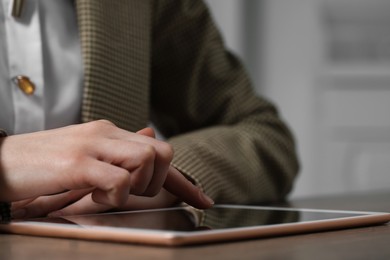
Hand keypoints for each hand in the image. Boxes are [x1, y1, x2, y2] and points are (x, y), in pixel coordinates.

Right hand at [0, 120, 212, 215]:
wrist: (0, 161)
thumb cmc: (44, 164)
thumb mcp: (87, 155)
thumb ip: (119, 149)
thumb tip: (147, 135)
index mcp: (111, 133)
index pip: (159, 152)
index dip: (184, 180)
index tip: (202, 198)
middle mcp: (107, 134)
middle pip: (162, 152)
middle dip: (157, 182)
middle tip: (129, 192)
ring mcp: (93, 146)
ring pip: (146, 161)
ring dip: (135, 187)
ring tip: (106, 192)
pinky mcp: (77, 164)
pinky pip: (118, 179)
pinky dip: (114, 195)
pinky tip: (92, 194)